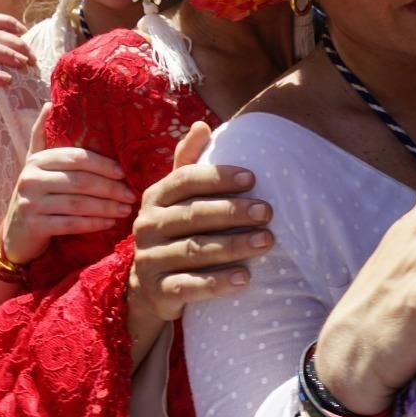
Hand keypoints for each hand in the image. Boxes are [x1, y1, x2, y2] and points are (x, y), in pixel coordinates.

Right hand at [0, 103, 136, 267]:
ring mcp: (30, 202)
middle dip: (110, 188)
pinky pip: (70, 224)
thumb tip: (49, 104)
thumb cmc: (35, 195)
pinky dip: (93, 224)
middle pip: (80, 181)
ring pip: (77, 204)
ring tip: (125, 209)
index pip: (76, 158)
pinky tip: (109, 223)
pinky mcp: (34, 225)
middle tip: (131, 194)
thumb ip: (42, 136)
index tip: (123, 172)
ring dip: (106, 207)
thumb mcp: (35, 164)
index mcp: (37, 160)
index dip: (102, 164)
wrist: (14, 234)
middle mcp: (31, 178)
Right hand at [126, 122, 273, 325]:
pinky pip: (190, 286)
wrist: (149, 286)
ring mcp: (149, 260)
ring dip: (234, 246)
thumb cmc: (175, 230)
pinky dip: (218, 283)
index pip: (184, 180)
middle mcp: (147, 226)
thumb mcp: (176, 197)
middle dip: (232, 212)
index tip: (252, 178)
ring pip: (194, 250)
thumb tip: (201, 125)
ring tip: (266, 241)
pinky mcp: (158, 291)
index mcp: (154, 197)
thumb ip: (188, 162)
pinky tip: (245, 278)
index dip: (218, 177)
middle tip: (268, 212)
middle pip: (193, 215)